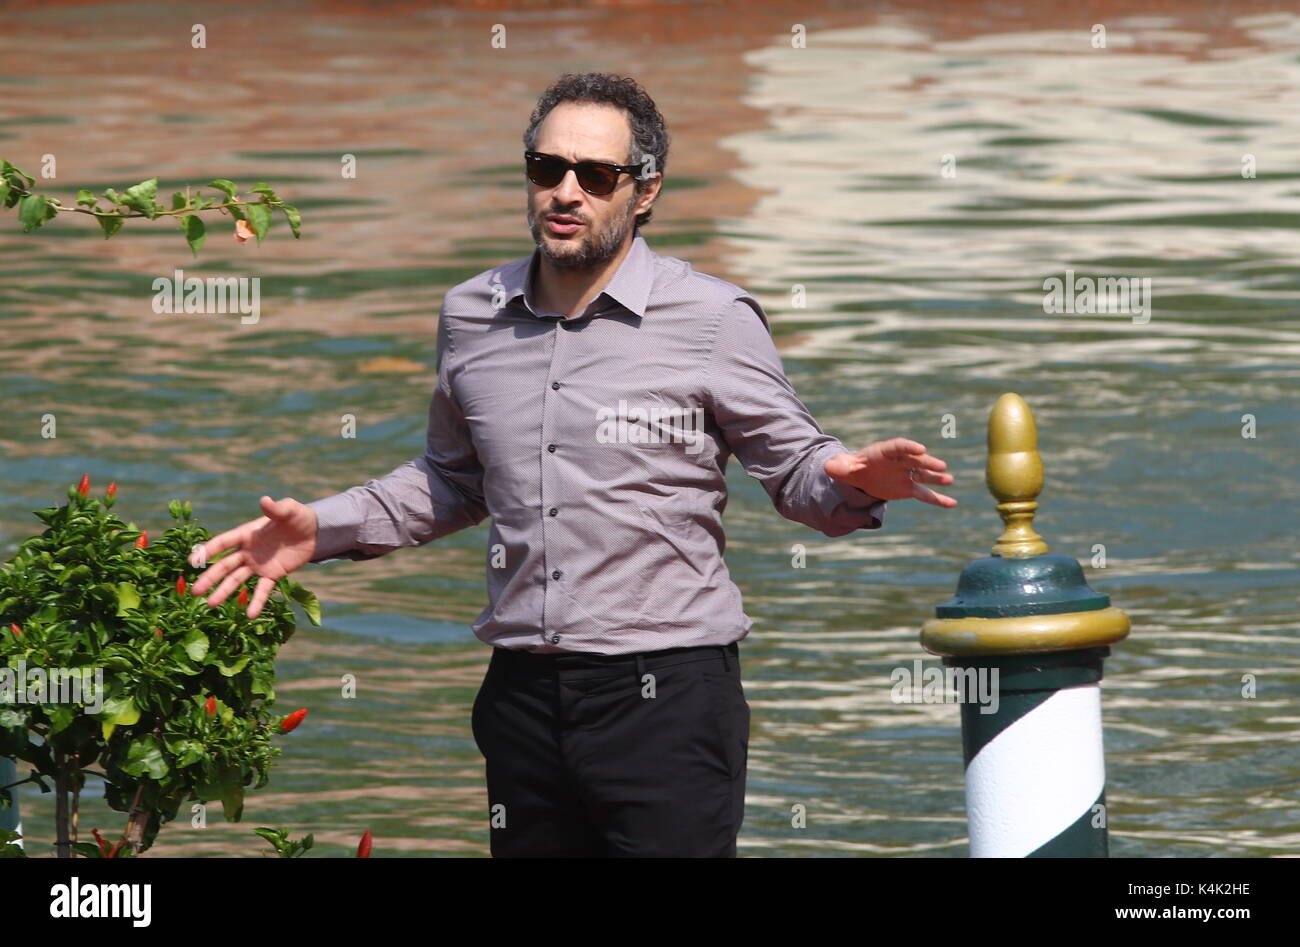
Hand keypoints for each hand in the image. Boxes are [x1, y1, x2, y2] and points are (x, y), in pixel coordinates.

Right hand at [188, 496, 318, 618]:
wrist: (315, 532)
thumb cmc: (298, 517)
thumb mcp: (288, 510)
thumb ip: (276, 509)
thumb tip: (265, 500)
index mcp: (247, 534)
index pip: (224, 543)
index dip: (208, 551)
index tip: (192, 561)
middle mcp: (248, 551)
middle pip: (225, 566)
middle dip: (210, 578)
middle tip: (195, 591)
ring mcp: (259, 565)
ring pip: (237, 580)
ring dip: (224, 592)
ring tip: (211, 605)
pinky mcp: (273, 574)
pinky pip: (262, 590)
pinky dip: (256, 601)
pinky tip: (250, 615)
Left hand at [824, 437, 956, 507]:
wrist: (860, 476)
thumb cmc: (852, 468)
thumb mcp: (843, 467)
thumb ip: (838, 467)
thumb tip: (829, 468)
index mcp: (884, 452)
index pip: (898, 447)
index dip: (909, 447)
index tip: (920, 449)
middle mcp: (898, 461)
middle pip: (915, 460)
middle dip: (927, 462)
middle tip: (941, 466)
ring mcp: (905, 475)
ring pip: (923, 475)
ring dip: (935, 477)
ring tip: (949, 479)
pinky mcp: (908, 489)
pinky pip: (925, 494)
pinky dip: (938, 499)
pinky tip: (952, 504)